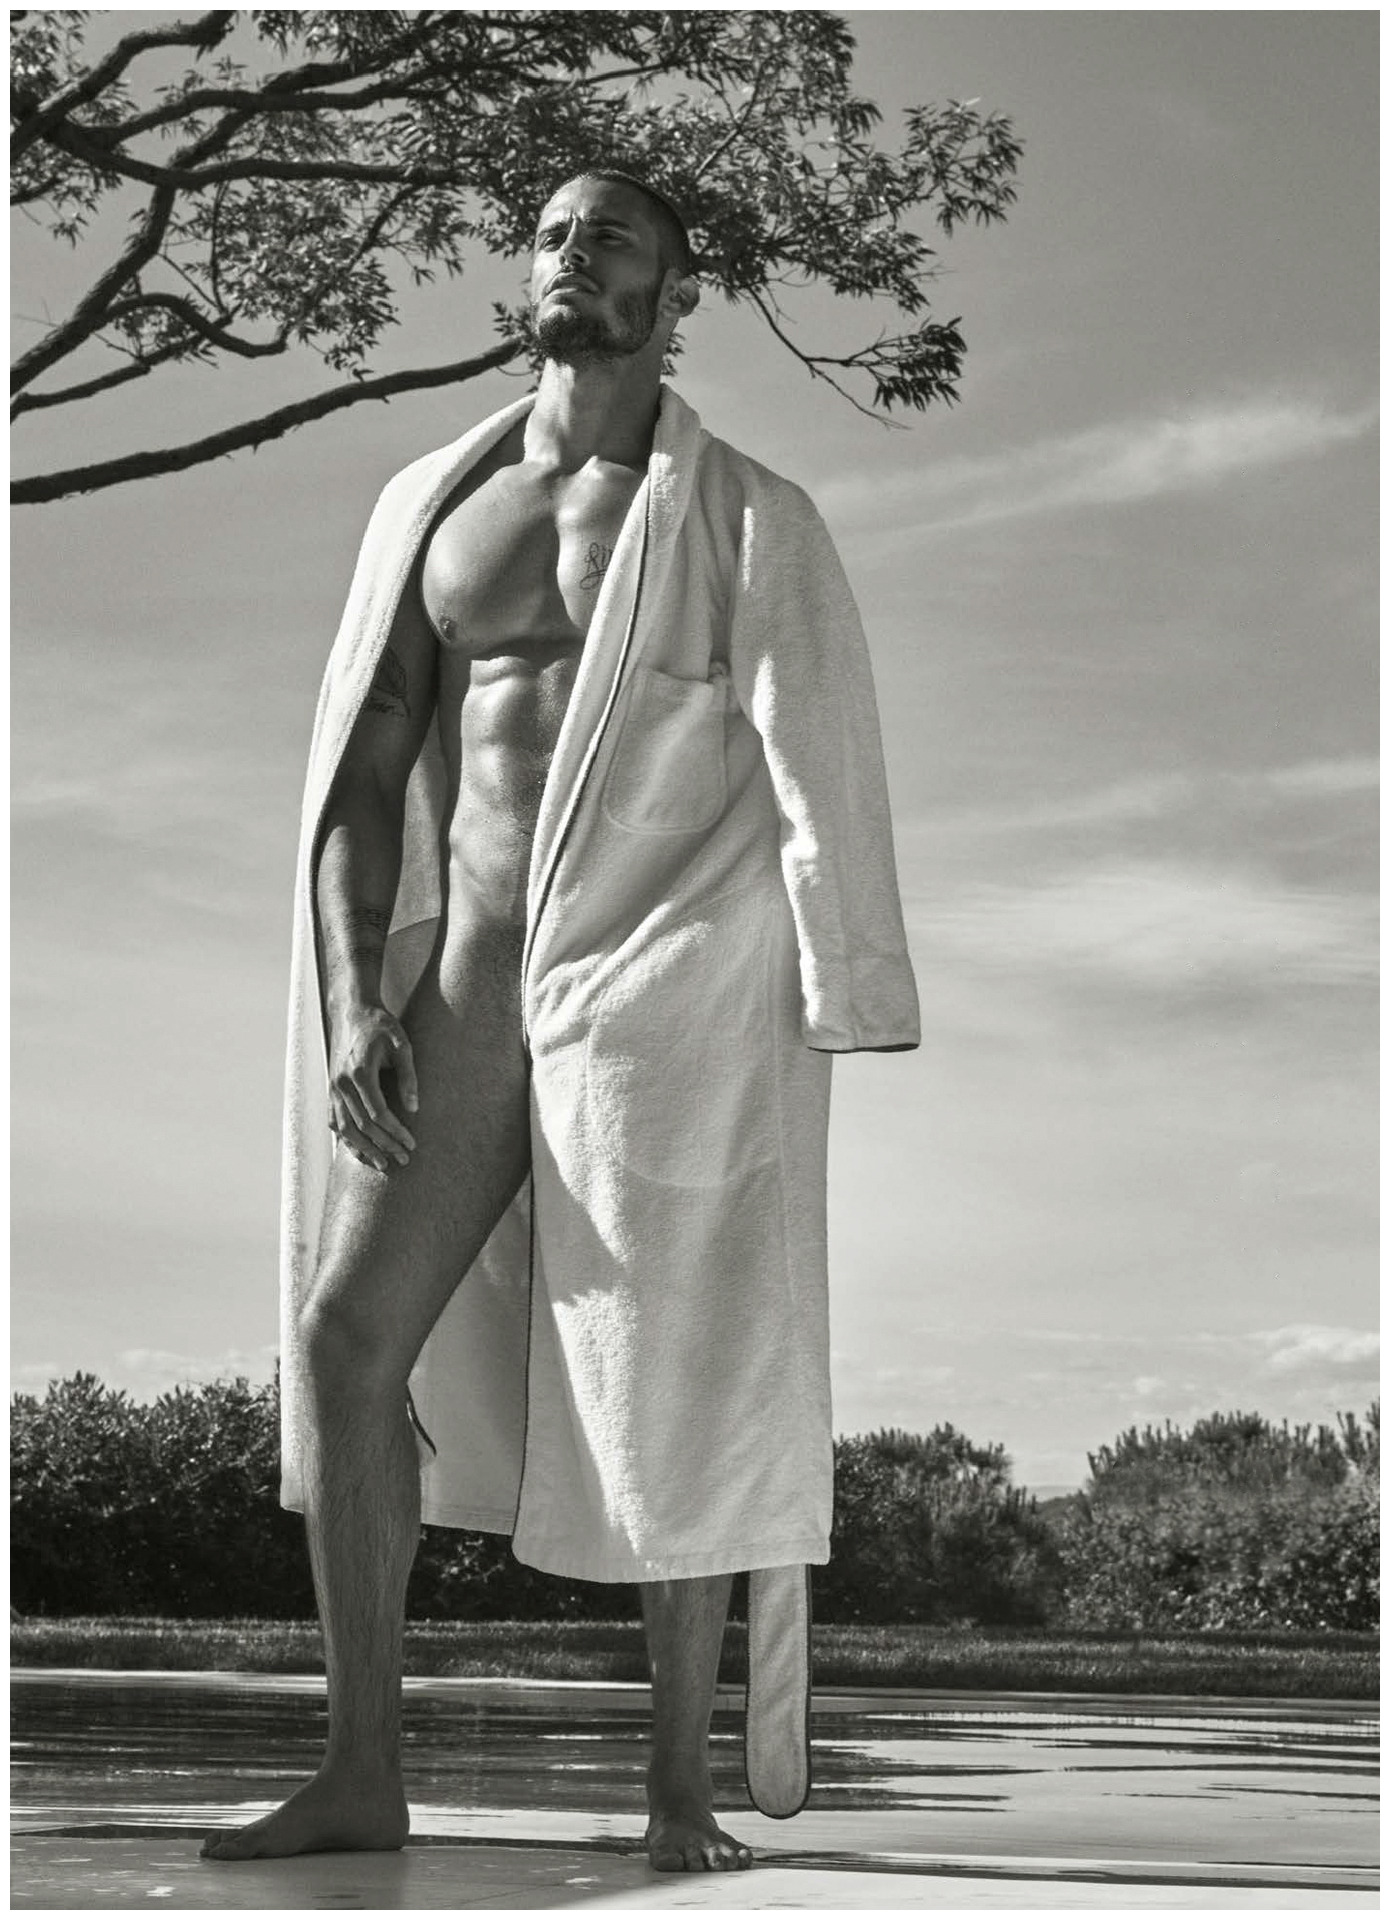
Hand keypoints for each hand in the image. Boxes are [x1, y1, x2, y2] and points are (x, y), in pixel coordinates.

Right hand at [326, 1002, 418, 1171]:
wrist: (353, 1012)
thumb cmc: (381, 1027)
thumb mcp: (402, 1045)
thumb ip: (408, 1077)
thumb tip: (414, 1109)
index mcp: (359, 1072)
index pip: (378, 1113)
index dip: (396, 1132)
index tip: (412, 1143)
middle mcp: (342, 1083)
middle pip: (362, 1125)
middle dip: (384, 1145)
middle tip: (404, 1159)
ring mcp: (333, 1088)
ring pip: (344, 1128)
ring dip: (364, 1149)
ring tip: (383, 1164)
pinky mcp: (331, 1090)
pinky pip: (335, 1121)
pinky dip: (347, 1140)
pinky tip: (361, 1152)